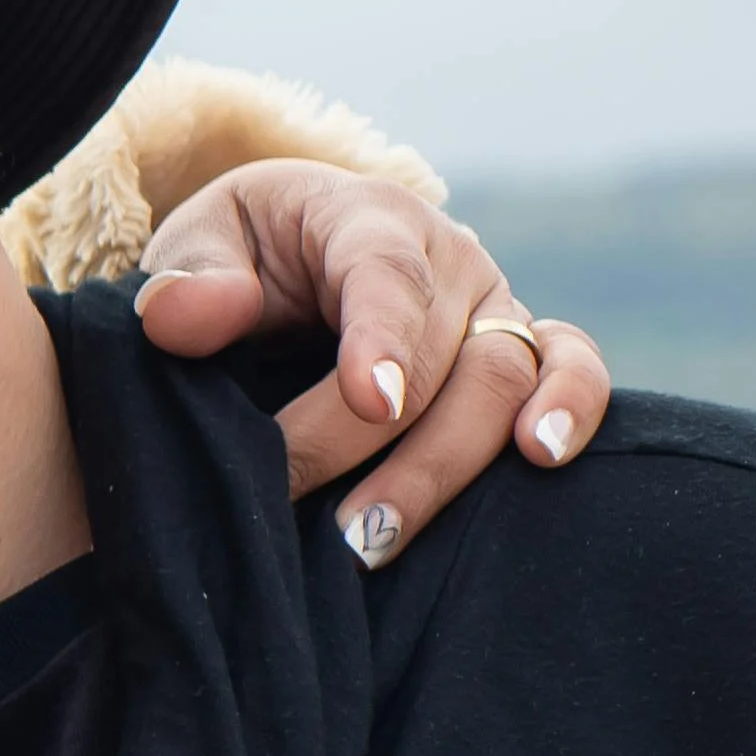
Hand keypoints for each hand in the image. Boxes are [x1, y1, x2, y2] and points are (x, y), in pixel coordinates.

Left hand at [132, 156, 611, 563]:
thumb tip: (182, 315)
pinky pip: (569, 367)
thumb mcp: (196, 246)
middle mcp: (446, 258)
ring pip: (504, 377)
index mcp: (364, 218)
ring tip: (378, 537)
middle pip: (439, 352)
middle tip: (320, 525)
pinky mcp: (521, 347)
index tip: (370, 404)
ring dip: (447, 464)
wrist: (285, 254)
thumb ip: (188, 276)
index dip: (382, 338)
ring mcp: (491, 304)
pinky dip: (573, 408)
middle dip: (374, 445)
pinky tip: (542, 462)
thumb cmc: (237, 255)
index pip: (383, 274)